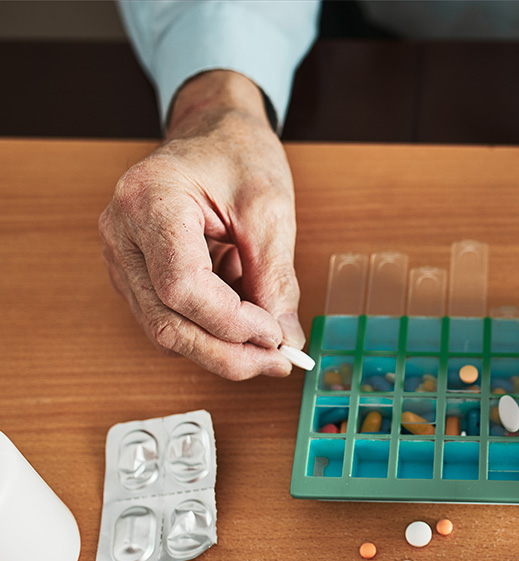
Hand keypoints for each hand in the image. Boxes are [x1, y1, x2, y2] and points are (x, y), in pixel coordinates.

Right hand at [99, 70, 303, 379]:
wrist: (213, 132)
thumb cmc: (237, 155)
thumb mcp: (270, 209)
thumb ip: (276, 277)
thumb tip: (286, 338)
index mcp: (150, 201)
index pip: (181, 286)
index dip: (231, 323)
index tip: (276, 336)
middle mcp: (122, 234)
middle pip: (166, 322)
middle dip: (228, 352)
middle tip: (280, 361)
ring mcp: (123, 258)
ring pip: (166, 331)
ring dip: (222, 348)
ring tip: (271, 341)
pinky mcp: (137, 276)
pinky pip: (170, 321)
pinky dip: (212, 333)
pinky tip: (247, 323)